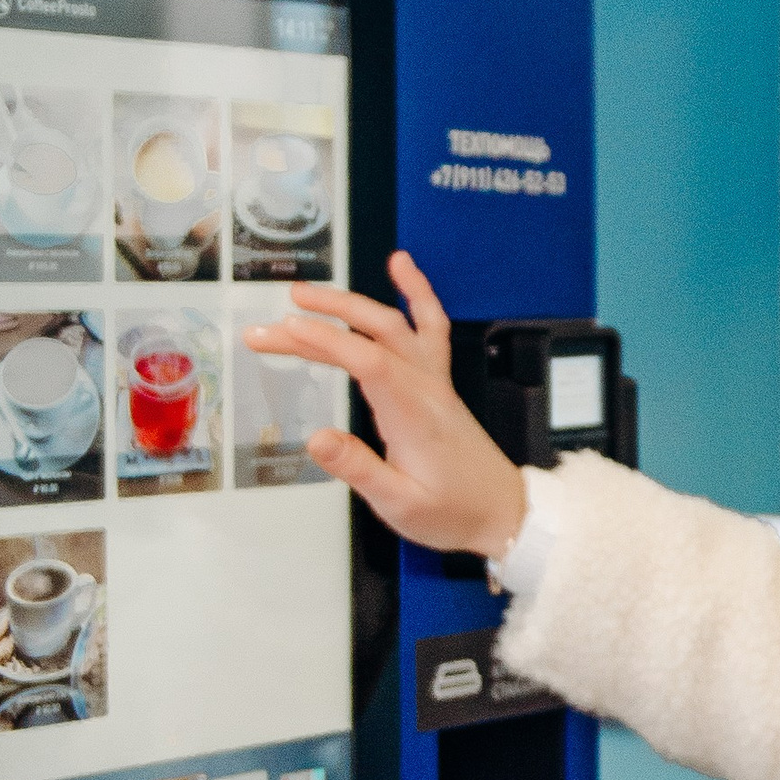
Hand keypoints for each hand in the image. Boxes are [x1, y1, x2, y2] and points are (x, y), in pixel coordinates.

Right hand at [242, 251, 528, 558]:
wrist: (504, 512)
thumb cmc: (454, 512)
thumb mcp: (400, 504)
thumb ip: (358, 469)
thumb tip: (317, 439)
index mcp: (413, 416)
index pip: (367, 361)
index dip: (325, 341)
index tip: (285, 332)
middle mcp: (426, 389)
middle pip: (376, 333)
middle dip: (324, 317)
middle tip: (275, 319)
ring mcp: (435, 381)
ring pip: (395, 325)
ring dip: (351, 304)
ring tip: (307, 293)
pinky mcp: (438, 382)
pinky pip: (430, 326)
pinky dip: (416, 292)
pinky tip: (400, 266)